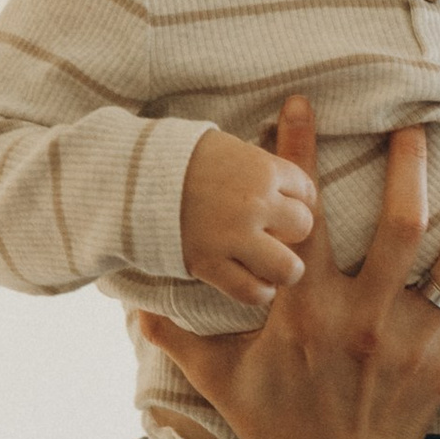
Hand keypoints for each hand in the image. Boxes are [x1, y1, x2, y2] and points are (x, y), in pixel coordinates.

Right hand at [140, 99, 439, 438]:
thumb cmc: (278, 430)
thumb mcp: (219, 381)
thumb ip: (178, 336)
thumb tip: (127, 307)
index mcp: (303, 310)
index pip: (300, 217)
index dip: (300, 153)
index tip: (303, 101)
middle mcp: (361, 317)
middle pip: (398, 223)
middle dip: (410, 165)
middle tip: (418, 122)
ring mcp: (410, 340)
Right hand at [180, 125, 318, 306]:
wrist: (133, 176)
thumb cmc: (180, 158)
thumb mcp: (227, 147)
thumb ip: (259, 165)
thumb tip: (283, 180)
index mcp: (263, 168)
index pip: (306, 190)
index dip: (296, 200)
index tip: (281, 205)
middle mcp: (256, 203)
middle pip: (303, 227)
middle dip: (291, 232)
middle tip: (272, 234)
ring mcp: (234, 236)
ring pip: (288, 268)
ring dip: (282, 268)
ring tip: (268, 265)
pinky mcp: (210, 264)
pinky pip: (252, 291)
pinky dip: (257, 291)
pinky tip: (251, 282)